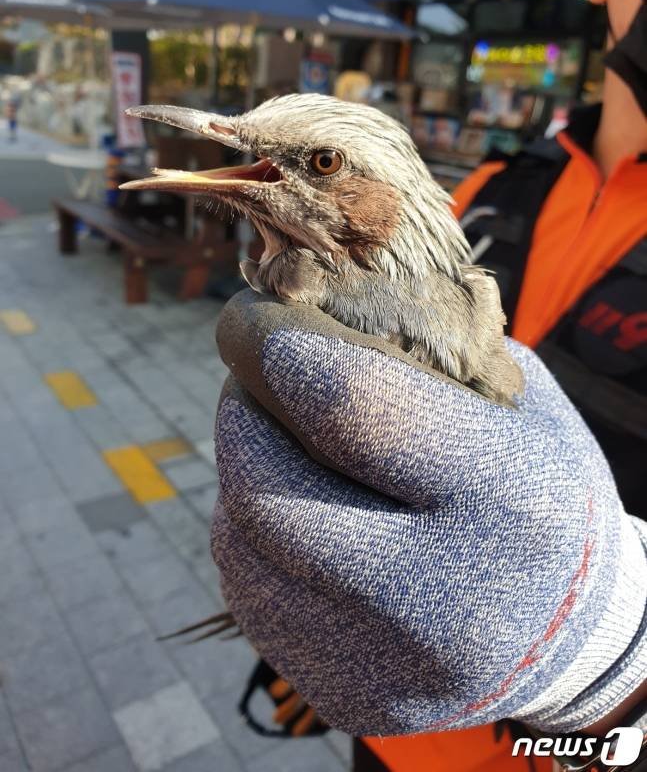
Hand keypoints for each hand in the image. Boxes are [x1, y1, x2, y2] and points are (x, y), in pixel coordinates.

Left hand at [211, 290, 646, 735]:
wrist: (571, 632)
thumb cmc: (541, 491)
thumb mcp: (517, 403)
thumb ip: (421, 352)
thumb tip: (305, 307)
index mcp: (507, 502)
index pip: (350, 407)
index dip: (277, 347)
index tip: (251, 318)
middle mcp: (447, 602)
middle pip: (268, 490)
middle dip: (240, 415)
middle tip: (249, 380)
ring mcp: (392, 668)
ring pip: (243, 549)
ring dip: (239, 477)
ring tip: (272, 443)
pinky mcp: (351, 699)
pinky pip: (254, 600)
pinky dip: (252, 542)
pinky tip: (288, 514)